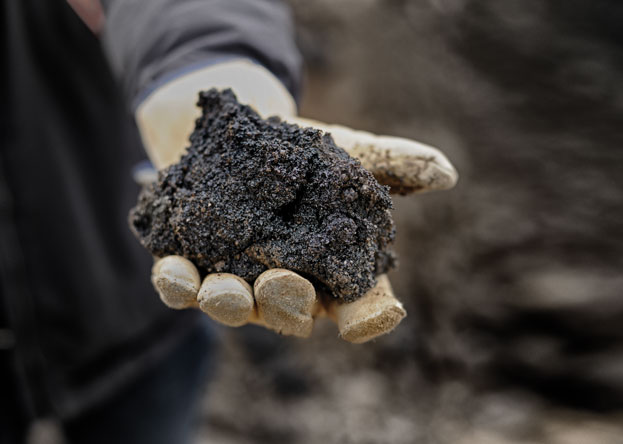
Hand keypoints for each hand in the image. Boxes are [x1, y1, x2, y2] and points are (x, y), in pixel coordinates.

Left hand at [135, 59, 456, 341]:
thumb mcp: (349, 154)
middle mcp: (289, 288)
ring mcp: (238, 283)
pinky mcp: (190, 269)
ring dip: (228, 304)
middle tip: (282, 282)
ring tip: (222, 289)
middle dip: (286, 303)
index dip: (368, 316)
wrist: (237, 132)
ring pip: (235, 308)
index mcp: (335, 273)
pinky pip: (182, 289)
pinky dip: (177, 284)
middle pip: (292, 312)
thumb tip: (446, 173)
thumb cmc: (304, 155)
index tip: (373, 316)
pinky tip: (174, 269)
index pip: (360, 306)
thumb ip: (394, 164)